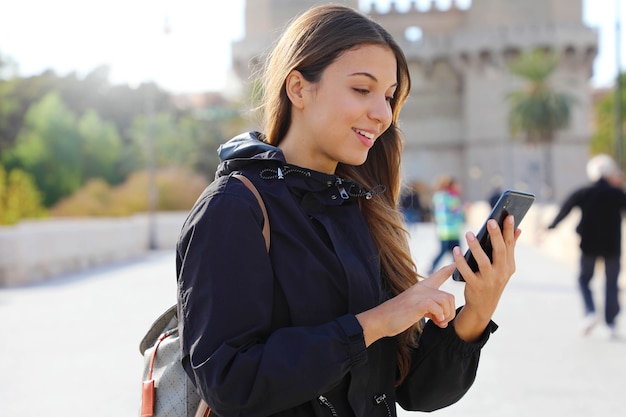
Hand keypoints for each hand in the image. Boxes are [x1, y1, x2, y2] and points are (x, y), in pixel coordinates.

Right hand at [356, 264, 455, 346]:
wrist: (381, 319)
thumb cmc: (397, 315)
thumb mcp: (415, 308)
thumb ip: (430, 309)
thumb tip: (443, 319)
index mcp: (421, 287)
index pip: (439, 275)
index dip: (449, 269)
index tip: (456, 263)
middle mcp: (421, 288)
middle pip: (449, 295)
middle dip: (450, 311)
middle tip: (442, 321)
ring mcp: (419, 295)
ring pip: (446, 300)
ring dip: (446, 315)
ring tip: (439, 322)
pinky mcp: (417, 304)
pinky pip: (438, 307)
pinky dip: (440, 316)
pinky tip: (435, 321)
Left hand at [452, 215, 520, 340]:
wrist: (484, 306)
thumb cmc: (493, 280)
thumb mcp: (504, 267)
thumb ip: (509, 248)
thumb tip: (518, 229)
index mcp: (509, 265)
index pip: (509, 245)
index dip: (509, 230)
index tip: (508, 215)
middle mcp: (501, 273)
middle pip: (499, 251)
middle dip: (496, 235)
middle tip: (490, 220)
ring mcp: (489, 280)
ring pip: (483, 262)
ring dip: (475, 247)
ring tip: (468, 234)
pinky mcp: (476, 286)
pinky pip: (467, 272)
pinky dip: (460, 261)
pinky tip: (456, 250)